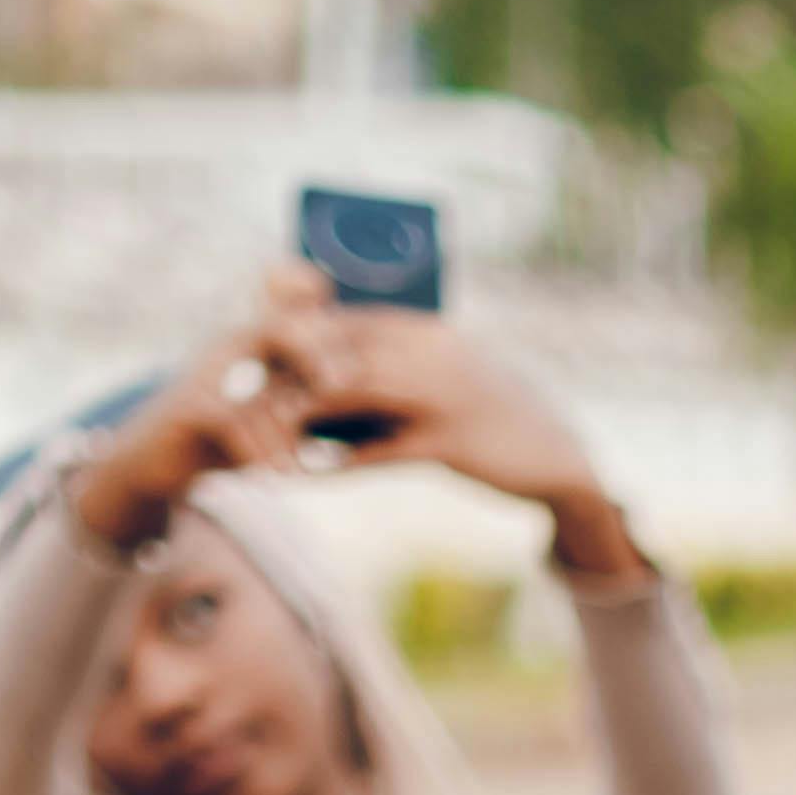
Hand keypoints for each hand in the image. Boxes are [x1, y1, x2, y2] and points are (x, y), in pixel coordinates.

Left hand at [73, 274, 644, 576]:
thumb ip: (390, 377)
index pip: (346, 320)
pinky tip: (300, 475)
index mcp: (428, 330)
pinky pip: (378, 452)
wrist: (561, 460)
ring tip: (256, 433)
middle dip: (281, 367)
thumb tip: (327, 384)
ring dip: (296, 413)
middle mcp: (431, 353)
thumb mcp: (443, 385)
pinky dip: (335, 464)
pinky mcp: (450, 446)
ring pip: (348, 393)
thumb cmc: (495, 423)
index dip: (294, 333)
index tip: (249, 348)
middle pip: (336, 348)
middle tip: (234, 388)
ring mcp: (442, 397)